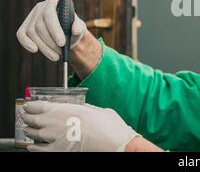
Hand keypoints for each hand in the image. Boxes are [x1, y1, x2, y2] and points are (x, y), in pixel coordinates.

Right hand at [16, 0, 85, 61]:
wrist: (66, 34)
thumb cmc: (73, 29)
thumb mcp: (79, 28)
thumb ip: (79, 27)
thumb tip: (75, 30)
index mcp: (54, 3)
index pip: (50, 15)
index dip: (55, 30)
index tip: (62, 43)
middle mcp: (40, 7)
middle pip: (40, 25)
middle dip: (50, 42)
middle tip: (60, 53)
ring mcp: (31, 16)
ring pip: (32, 33)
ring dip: (44, 47)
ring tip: (56, 56)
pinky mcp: (25, 26)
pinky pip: (21, 34)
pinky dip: (26, 43)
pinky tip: (34, 50)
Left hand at [22, 101, 139, 151]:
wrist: (115, 144)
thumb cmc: (110, 128)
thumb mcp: (99, 111)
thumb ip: (86, 108)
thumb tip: (81, 108)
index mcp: (69, 110)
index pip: (42, 106)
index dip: (33, 106)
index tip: (29, 105)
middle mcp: (59, 123)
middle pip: (35, 119)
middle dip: (28, 117)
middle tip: (26, 116)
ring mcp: (56, 138)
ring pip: (34, 133)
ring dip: (29, 130)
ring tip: (27, 129)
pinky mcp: (58, 151)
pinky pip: (39, 150)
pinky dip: (33, 148)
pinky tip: (31, 146)